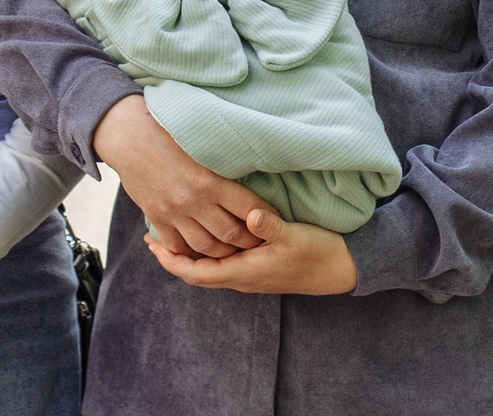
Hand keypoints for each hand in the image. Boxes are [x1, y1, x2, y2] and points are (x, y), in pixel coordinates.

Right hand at [93, 93, 271, 257]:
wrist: (129, 136)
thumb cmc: (170, 132)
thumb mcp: (202, 143)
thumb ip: (224, 162)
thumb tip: (254, 165)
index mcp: (210, 180)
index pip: (249, 208)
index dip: (265, 217)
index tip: (272, 218)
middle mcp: (194, 201)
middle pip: (231, 235)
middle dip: (249, 241)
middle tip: (259, 240)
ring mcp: (174, 213)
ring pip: (206, 246)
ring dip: (223, 252)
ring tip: (234, 248)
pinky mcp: (157, 218)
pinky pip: (178, 246)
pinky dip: (191, 252)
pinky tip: (202, 249)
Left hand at [146, 206, 359, 295]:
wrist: (341, 269)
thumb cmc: (317, 253)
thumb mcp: (294, 236)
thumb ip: (269, 226)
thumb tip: (249, 215)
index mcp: (244, 272)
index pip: (195, 272)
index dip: (171, 260)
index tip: (151, 243)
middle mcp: (242, 278)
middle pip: (196, 272)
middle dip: (172, 256)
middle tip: (152, 237)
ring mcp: (250, 274)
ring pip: (209, 269)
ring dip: (188, 254)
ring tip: (173, 235)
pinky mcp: (259, 267)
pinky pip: (222, 264)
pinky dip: (206, 253)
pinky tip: (206, 237)